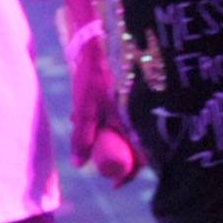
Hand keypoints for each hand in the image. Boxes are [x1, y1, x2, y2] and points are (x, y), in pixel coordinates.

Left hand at [66, 23, 141, 187]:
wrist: (98, 37)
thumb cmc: (94, 73)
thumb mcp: (86, 107)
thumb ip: (82, 135)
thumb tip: (80, 164)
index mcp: (137, 118)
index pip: (141, 157)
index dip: (128, 174)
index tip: (114, 185)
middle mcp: (143, 111)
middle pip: (136, 145)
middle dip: (118, 157)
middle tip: (100, 164)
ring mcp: (137, 101)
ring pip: (127, 129)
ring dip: (110, 137)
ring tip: (86, 127)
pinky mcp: (130, 91)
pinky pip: (123, 114)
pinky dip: (109, 120)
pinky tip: (88, 111)